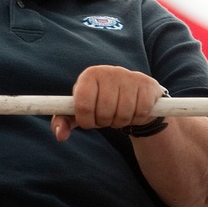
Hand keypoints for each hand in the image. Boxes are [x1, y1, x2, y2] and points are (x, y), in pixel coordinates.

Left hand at [51, 65, 165, 141]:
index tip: (91, 121)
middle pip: (104, 112)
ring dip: (121, 122)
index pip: (83, 105)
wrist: (133, 96)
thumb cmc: (101, 104)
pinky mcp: (147, 84)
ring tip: (120, 114)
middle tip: (107, 117)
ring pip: (123, 113)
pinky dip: (137, 118)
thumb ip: (63, 122)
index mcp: (89, 76)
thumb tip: (60, 135)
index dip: (87, 120)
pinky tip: (134, 111)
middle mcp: (109, 71)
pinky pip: (140, 112)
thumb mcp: (80, 112)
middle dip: (105, 121)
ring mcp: (129, 76)